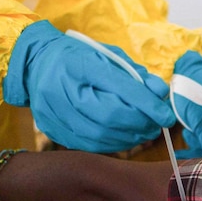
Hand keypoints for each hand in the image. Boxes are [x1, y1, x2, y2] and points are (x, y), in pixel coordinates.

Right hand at [3, 21, 175, 151]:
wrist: (35, 63)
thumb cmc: (78, 57)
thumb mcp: (108, 55)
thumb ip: (135, 74)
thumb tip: (160, 94)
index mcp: (77, 63)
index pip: (118, 87)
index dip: (147, 104)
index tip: (166, 116)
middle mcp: (61, 88)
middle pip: (109, 116)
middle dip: (140, 124)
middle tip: (157, 125)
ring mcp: (52, 112)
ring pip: (99, 135)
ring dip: (129, 138)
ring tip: (144, 132)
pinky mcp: (51, 129)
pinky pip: (87, 145)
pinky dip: (112, 144)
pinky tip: (124, 138)